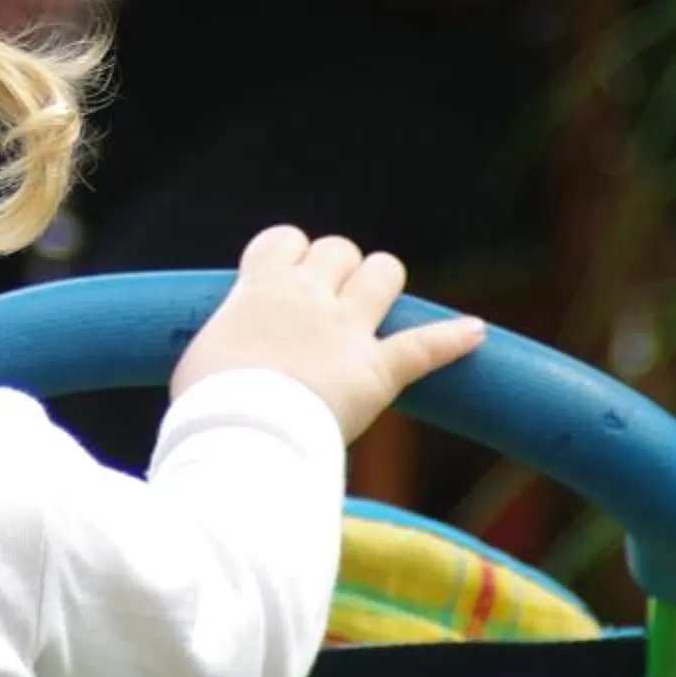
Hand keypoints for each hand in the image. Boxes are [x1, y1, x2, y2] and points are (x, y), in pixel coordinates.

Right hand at [171, 225, 485, 443]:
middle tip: (328, 306)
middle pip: (337, 249)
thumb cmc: (207, 405)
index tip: (286, 281)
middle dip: (338, 270)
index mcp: (260, 287)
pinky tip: (475, 333)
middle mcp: (307, 296)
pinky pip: (425, 346)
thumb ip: (227, 343)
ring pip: (382, 273)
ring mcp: (346, 330)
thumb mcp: (200, 361)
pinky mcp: (377, 372)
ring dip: (382, 284)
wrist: (240, 436)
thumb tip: (228, 361)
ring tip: (378, 307)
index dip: (291, 256)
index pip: (284, 240)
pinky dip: (453, 340)